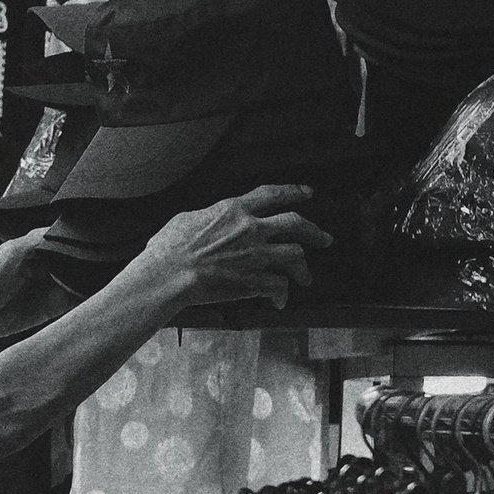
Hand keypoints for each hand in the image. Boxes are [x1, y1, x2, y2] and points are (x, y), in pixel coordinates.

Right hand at [140, 186, 333, 317]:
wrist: (169, 274)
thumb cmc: (168, 248)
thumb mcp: (187, 219)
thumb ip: (208, 217)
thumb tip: (209, 220)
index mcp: (234, 210)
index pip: (272, 194)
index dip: (294, 191)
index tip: (307, 193)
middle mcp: (252, 229)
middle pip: (296, 223)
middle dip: (314, 231)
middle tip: (324, 238)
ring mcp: (256, 255)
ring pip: (296, 256)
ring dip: (304, 268)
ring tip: (306, 277)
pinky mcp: (254, 281)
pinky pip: (279, 286)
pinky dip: (282, 295)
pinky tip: (280, 301)